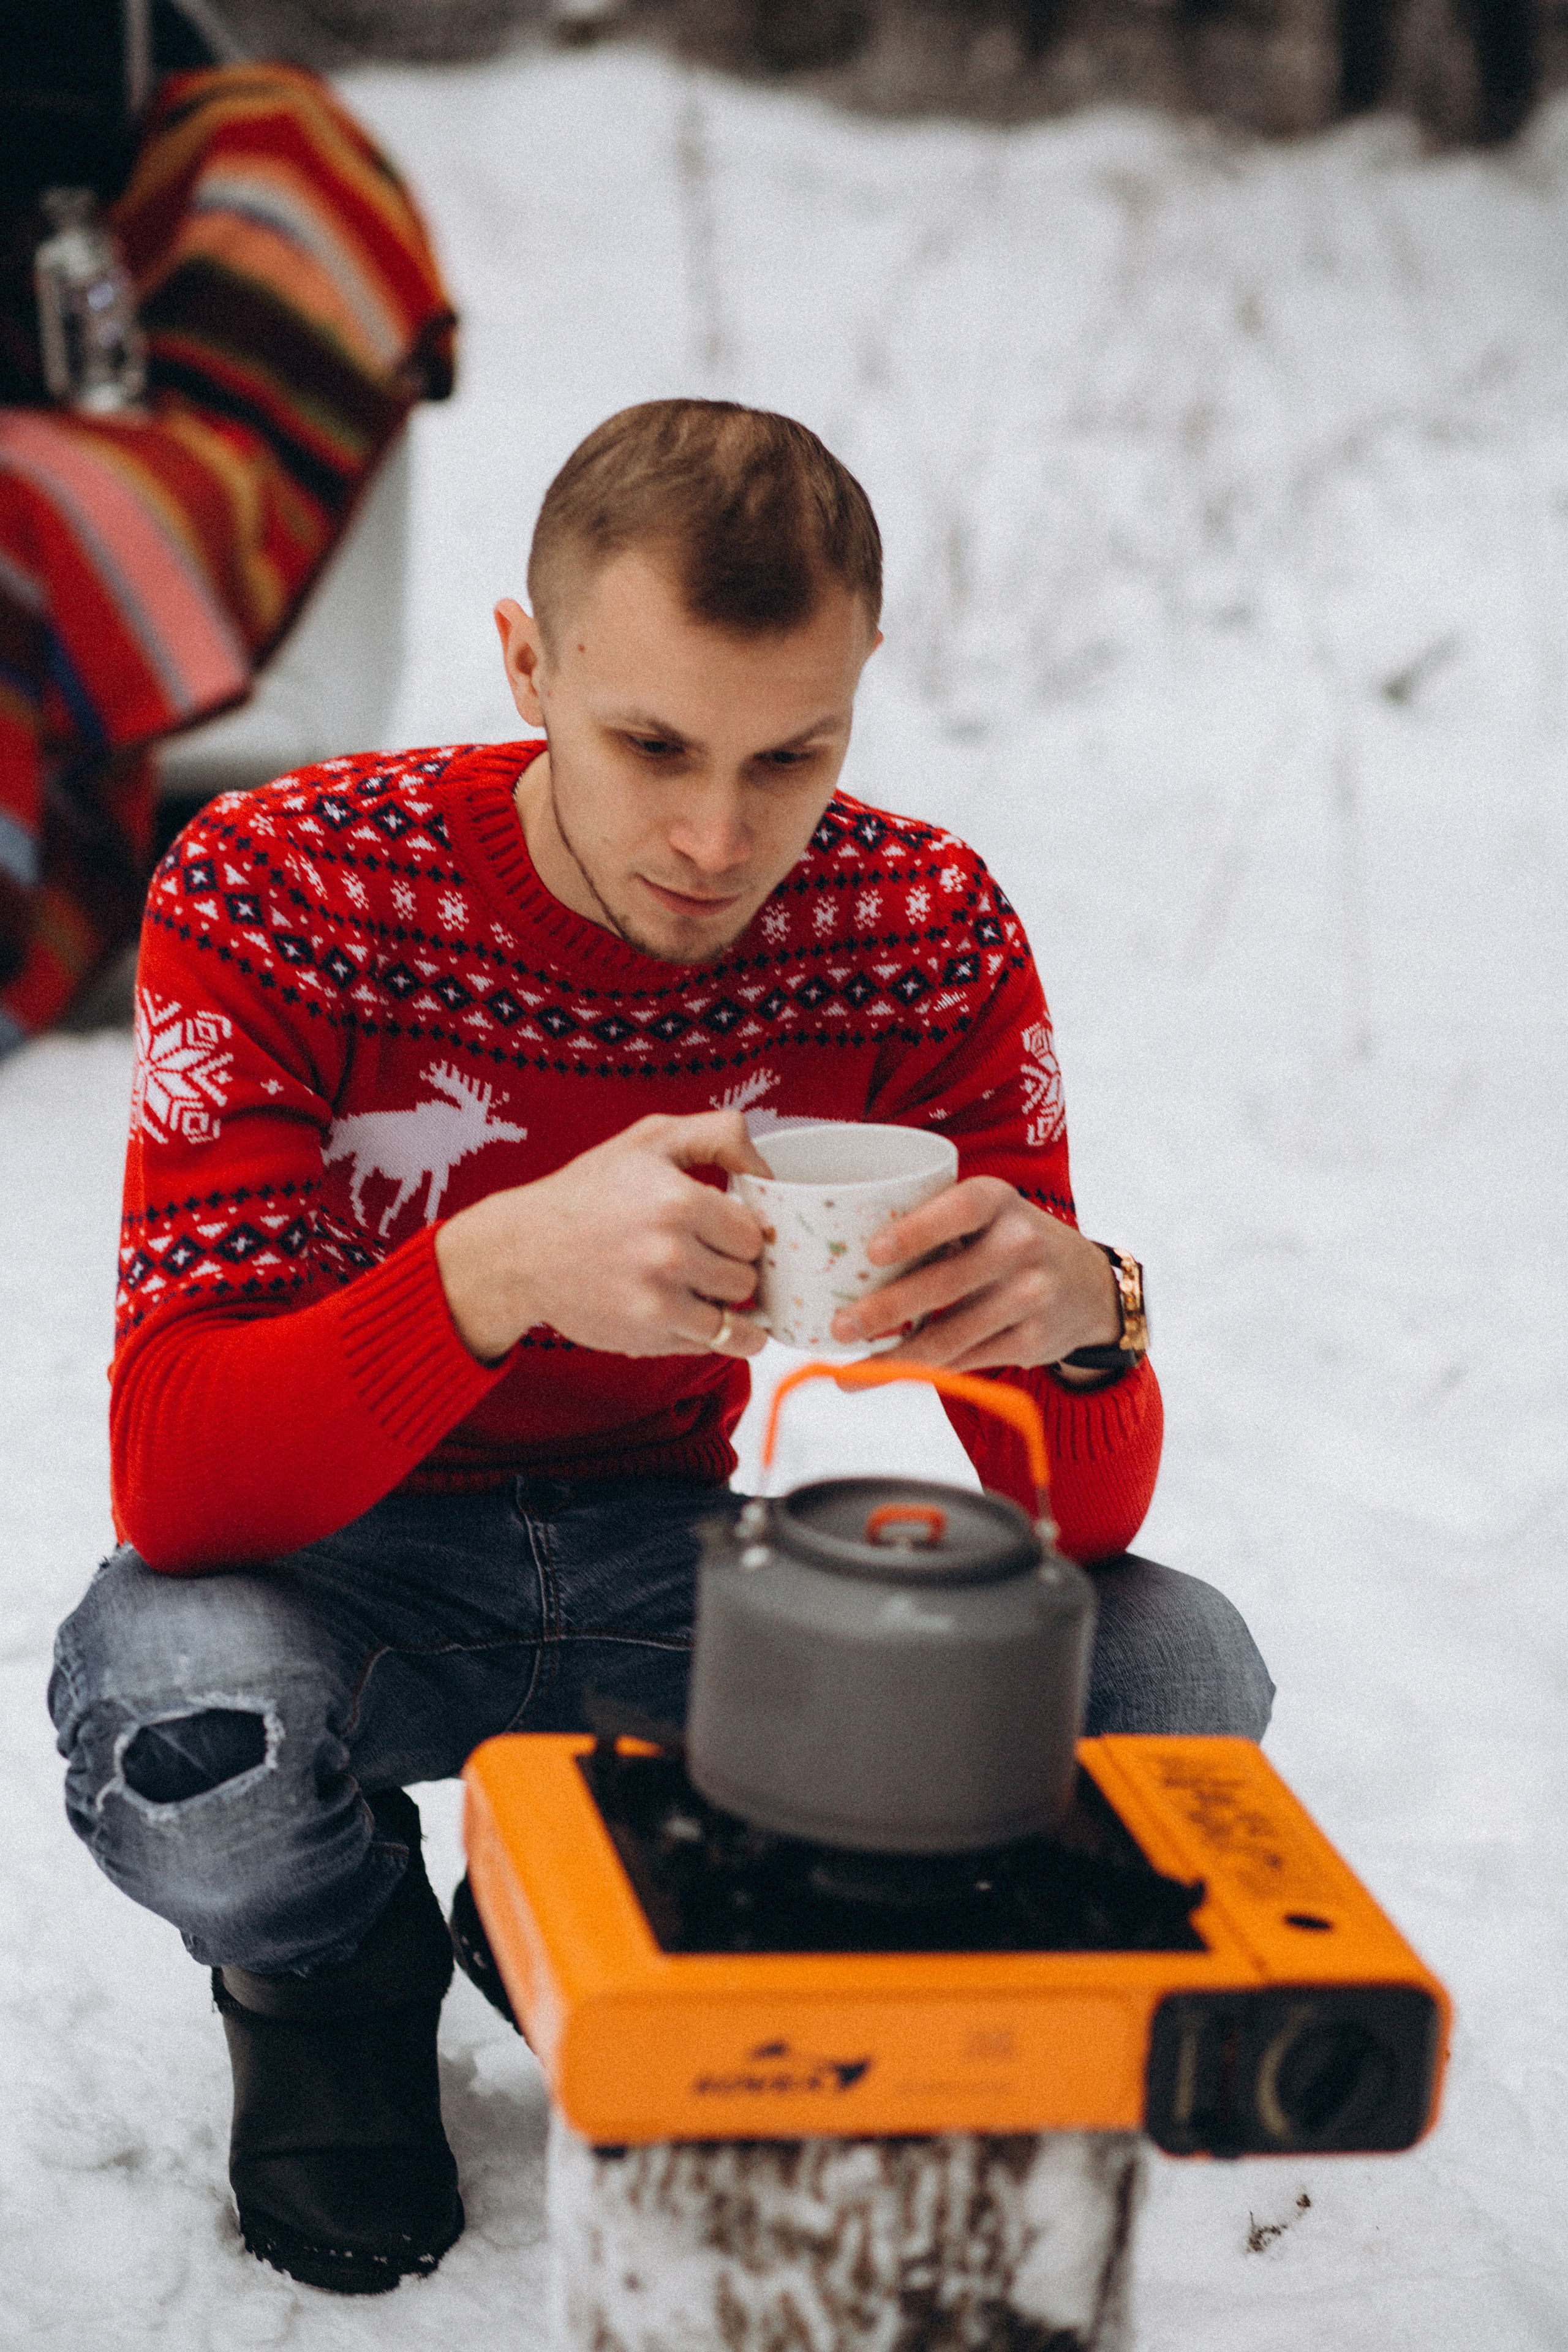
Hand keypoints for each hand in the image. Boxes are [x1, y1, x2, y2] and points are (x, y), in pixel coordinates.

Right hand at [435, 1111, 773, 1363]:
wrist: (522, 1249)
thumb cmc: (588, 1191)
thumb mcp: (650, 1138)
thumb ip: (719, 1136)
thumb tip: (770, 1171)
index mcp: (680, 1200)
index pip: (754, 1234)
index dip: (741, 1233)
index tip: (722, 1230)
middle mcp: (672, 1254)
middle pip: (747, 1277)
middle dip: (732, 1269)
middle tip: (706, 1258)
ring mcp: (659, 1302)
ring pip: (736, 1320)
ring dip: (726, 1308)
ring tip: (704, 1290)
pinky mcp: (646, 1337)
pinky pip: (708, 1347)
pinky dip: (708, 1337)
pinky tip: (692, 1315)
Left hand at [828, 1177, 1121, 1373]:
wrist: (1088, 1286)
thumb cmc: (1009, 1243)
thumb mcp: (987, 1216)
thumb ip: (934, 1225)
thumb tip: (844, 1260)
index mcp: (999, 1201)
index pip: (958, 1212)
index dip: (916, 1231)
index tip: (872, 1252)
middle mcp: (1021, 1244)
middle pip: (945, 1283)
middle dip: (886, 1309)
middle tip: (840, 1326)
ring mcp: (1031, 1295)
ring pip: (951, 1335)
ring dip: (895, 1358)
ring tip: (848, 1373)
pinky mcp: (1033, 1340)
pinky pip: (966, 1360)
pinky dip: (923, 1371)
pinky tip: (888, 1376)